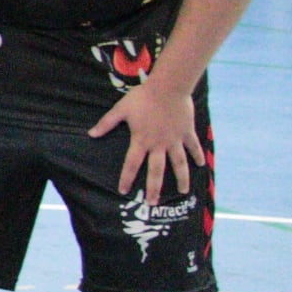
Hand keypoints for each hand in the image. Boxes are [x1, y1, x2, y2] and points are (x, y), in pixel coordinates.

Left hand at [89, 81, 203, 203]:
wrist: (168, 88)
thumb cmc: (143, 97)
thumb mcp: (121, 110)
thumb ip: (106, 123)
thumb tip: (91, 134)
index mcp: (141, 140)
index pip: (131, 165)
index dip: (126, 178)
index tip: (123, 192)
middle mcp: (159, 144)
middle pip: (156, 171)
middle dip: (153, 189)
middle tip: (152, 203)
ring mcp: (175, 140)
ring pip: (179, 164)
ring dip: (181, 178)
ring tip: (182, 192)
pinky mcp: (187, 133)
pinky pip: (193, 147)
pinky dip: (197, 156)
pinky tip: (201, 166)